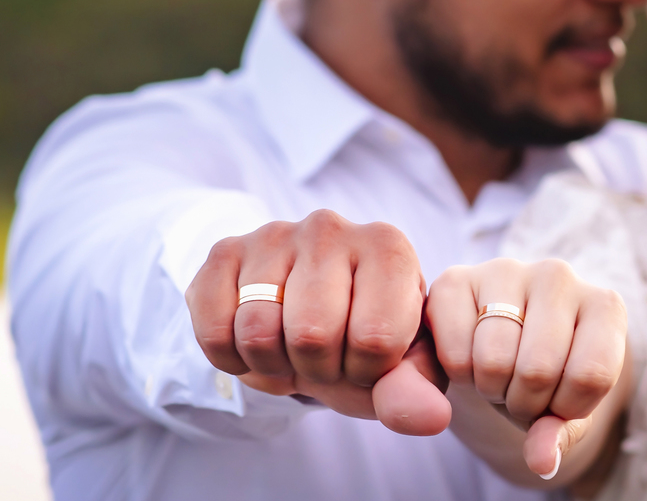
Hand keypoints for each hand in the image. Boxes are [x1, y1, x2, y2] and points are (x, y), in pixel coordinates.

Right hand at [185, 209, 450, 433]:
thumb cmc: (363, 335)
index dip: (366, 371)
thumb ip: (416, 389)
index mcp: (388, 248)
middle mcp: (331, 227)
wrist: (309, 312)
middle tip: (324, 359)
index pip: (375, 337)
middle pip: (311, 334)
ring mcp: (274, 234)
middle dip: (317, 370)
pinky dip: (232, 358)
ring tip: (291, 351)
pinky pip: (214, 329)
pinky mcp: (224, 251)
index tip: (366, 358)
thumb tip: (432, 419)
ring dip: (272, 366)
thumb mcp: (399, 365)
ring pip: (257, 331)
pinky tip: (256, 344)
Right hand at [424, 258, 627, 478]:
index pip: (591, 374)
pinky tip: (469, 357)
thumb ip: (560, 436)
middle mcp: (559, 276)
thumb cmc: (546, 379)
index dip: (566, 408)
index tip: (559, 401)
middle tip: (520, 389)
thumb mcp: (565, 409)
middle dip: (524, 402)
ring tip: (497, 373)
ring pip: (494, 360)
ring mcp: (506, 270)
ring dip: (490, 389)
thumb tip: (541, 462)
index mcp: (604, 305)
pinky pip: (454, 351)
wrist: (500, 349)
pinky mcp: (456, 278)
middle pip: (539, 369)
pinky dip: (457, 375)